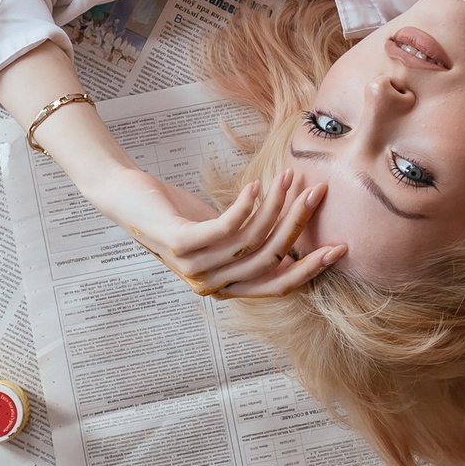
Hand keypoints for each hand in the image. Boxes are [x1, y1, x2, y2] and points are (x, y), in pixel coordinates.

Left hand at [83, 165, 344, 297]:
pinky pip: (226, 227)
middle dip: (298, 226)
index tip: (339, 248)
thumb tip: (291, 234)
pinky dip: (246, 205)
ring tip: (288, 178)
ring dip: (275, 206)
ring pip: (251, 240)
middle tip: (317, 195)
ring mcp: (194, 267)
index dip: (309, 268)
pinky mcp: (182, 243)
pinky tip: (256, 185)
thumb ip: (250, 240)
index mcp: (224, 287)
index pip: (277, 285)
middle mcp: (211, 284)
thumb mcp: (219, 231)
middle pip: (269, 260)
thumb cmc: (177, 215)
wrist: (126, 199)